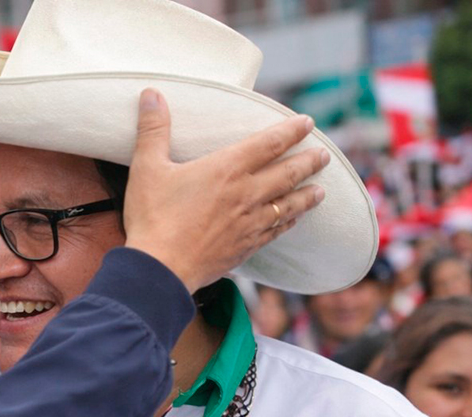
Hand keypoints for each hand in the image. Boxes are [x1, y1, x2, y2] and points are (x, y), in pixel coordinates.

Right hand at [123, 89, 327, 292]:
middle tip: (324, 155)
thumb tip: (151, 94)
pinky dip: (289, 222)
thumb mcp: (147, 168)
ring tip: (321, 189)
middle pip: (288, 173)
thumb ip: (153, 130)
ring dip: (307, 194)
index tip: (308, 123)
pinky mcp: (245, 247)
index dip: (291, 130)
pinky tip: (293, 221)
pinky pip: (276, 231)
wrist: (160, 268)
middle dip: (309, 162)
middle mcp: (246, 193)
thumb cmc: (152, 217)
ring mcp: (249, 222)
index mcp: (226, 169)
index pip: (269, 143)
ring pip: (289, 204)